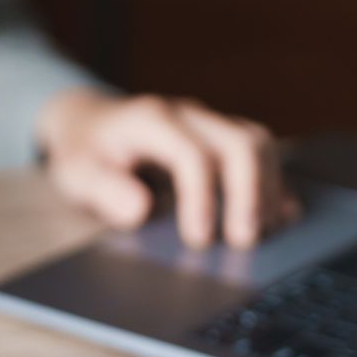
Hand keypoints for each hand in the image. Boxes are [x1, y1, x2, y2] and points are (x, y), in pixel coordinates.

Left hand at [37, 88, 299, 249]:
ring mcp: (210, 122)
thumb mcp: (76, 172)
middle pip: (239, 143)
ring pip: (258, 144)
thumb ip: (102, 190)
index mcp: (152, 121)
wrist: (90, 120)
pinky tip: (280, 215)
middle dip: (248, 194)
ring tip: (263, 232)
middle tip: (243, 241)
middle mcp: (189, 115)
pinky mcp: (222, 136)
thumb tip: (140, 210)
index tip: (199, 240)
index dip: (201, 198)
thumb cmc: (85, 150)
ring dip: (266, 189)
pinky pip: (260, 152)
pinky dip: (273, 183)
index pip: (190, 155)